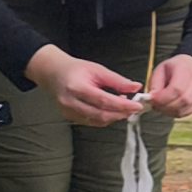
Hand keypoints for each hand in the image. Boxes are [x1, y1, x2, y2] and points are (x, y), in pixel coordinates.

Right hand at [24, 45, 143, 126]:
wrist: (54, 73)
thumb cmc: (75, 70)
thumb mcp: (98, 70)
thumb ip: (117, 80)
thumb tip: (136, 87)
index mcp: (76, 87)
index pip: (103, 100)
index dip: (122, 105)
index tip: (137, 105)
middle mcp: (70, 102)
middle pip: (100, 114)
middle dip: (121, 113)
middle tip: (134, 109)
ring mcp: (68, 112)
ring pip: (97, 121)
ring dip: (114, 117)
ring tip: (124, 107)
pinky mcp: (70, 117)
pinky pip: (91, 122)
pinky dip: (105, 118)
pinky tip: (112, 110)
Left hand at [146, 53, 191, 117]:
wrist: (190, 66)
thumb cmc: (172, 68)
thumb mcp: (159, 71)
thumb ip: (155, 85)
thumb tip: (152, 99)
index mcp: (185, 68)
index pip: (177, 88)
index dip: (163, 97)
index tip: (152, 100)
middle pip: (184, 99)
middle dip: (167, 106)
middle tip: (155, 106)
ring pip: (187, 107)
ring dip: (171, 111)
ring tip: (161, 107)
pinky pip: (190, 111)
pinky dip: (177, 112)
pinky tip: (170, 108)